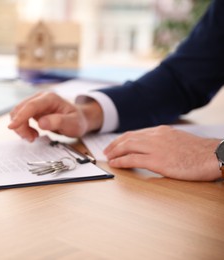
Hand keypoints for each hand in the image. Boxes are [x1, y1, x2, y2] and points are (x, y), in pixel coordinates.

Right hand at [8, 92, 102, 141]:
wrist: (78, 119)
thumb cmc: (77, 121)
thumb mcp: (72, 124)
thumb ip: (58, 122)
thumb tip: (41, 123)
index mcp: (50, 98)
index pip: (31, 106)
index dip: (20, 116)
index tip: (11, 127)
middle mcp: (40, 97)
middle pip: (21, 109)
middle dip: (21, 126)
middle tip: (31, 139)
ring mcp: (35, 102)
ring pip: (18, 113)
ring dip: (21, 128)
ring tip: (33, 137)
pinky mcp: (32, 109)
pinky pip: (21, 117)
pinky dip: (22, 127)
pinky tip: (33, 133)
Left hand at [104, 125, 221, 180]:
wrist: (213, 156)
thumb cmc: (199, 152)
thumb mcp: (179, 140)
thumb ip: (164, 141)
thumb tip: (153, 148)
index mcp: (161, 131)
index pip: (136, 133)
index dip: (122, 139)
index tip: (115, 144)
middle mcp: (156, 136)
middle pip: (128, 138)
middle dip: (114, 145)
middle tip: (106, 151)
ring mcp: (156, 148)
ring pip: (127, 146)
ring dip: (114, 152)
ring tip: (108, 157)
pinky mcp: (157, 161)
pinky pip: (133, 159)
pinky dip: (121, 161)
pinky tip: (115, 164)